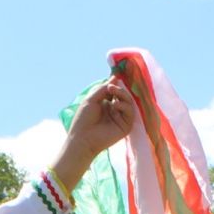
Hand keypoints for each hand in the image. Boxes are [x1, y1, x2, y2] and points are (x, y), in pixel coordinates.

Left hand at [49, 77, 135, 191]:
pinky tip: (115, 105)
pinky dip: (124, 106)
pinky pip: (130, 112)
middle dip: (119, 89)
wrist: (83, 138)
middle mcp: (115, 110)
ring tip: (113, 93)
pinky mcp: (125, 127)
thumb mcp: (92, 98)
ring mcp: (121, 118)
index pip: (116, 91)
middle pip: (124, 95)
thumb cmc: (83, 119)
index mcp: (106, 103)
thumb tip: (115, 77)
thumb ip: (104, 88)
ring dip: (122, 95)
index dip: (117, 84)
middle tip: (111, 87)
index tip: (117, 76)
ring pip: (129, 102)